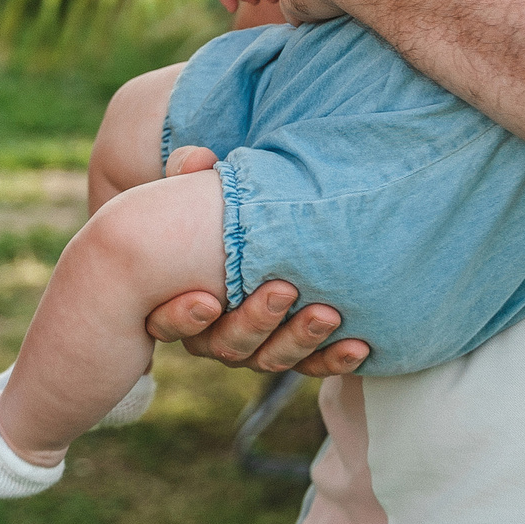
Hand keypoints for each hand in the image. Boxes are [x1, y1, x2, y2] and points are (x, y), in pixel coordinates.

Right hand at [143, 148, 368, 375]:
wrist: (247, 235)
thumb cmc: (206, 216)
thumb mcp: (189, 192)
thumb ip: (186, 173)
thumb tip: (199, 158)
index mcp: (176, 303)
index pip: (166, 323)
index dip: (183, 319)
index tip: (206, 300)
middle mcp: (212, 333)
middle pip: (227, 344)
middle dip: (256, 321)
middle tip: (283, 289)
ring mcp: (253, 347)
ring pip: (270, 358)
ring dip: (299, 339)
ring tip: (328, 314)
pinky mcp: (291, 352)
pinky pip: (309, 364)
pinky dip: (332, 359)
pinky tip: (358, 347)